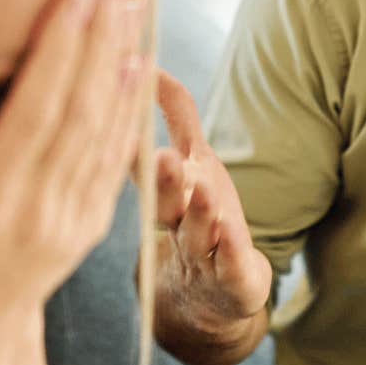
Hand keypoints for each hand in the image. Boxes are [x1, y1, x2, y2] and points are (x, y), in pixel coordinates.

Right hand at [0, 0, 150, 364]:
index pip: (36, 113)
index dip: (60, 50)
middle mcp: (45, 211)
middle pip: (83, 108)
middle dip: (102, 35)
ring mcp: (74, 219)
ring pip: (108, 126)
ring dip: (124, 57)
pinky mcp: (90, 224)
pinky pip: (117, 155)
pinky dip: (131, 106)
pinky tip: (138, 64)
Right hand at [150, 70, 270, 330]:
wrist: (214, 299)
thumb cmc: (202, 219)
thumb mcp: (191, 162)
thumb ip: (175, 115)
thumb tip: (152, 65)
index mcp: (166, 192)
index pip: (148, 158)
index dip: (140, 132)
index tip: (130, 93)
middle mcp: (179, 221)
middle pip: (166, 199)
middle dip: (163, 178)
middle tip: (158, 157)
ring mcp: (205, 251)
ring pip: (197, 230)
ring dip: (198, 210)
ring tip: (200, 189)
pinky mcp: (235, 276)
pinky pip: (232, 260)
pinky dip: (231, 245)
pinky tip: (229, 229)